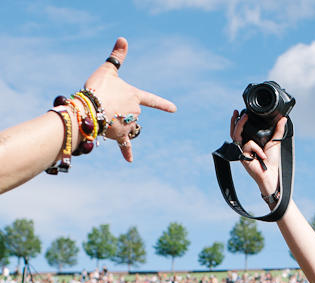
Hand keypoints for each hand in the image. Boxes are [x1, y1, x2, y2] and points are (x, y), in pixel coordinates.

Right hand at [84, 37, 176, 162]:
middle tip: (104, 103)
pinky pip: (125, 145)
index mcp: (135, 96)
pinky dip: (127, 152)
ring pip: (125, 126)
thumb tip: (123, 39)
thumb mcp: (108, 70)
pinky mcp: (120, 136)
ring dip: (115, 122)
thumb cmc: (98, 88)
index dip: (162, 105)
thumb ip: (117, 56)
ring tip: (102, 115)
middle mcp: (135, 113)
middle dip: (118, 111)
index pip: (152, 100)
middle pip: (130, 113)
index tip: (173, 109)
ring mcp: (129, 125)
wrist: (90, 109)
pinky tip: (130, 161)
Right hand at [229, 111, 285, 195]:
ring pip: (236, 134)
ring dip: (239, 124)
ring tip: (244, 117)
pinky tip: (262, 155)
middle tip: (239, 111)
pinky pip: (248, 144)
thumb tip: (284, 119)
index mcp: (250, 141)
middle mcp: (244, 145)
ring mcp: (242, 150)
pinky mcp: (242, 155)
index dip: (240, 120)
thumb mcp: (275, 142)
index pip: (242, 129)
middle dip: (235, 120)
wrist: (270, 173)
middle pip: (234, 130)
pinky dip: (256, 148)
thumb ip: (278, 130)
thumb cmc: (272, 160)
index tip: (243, 111)